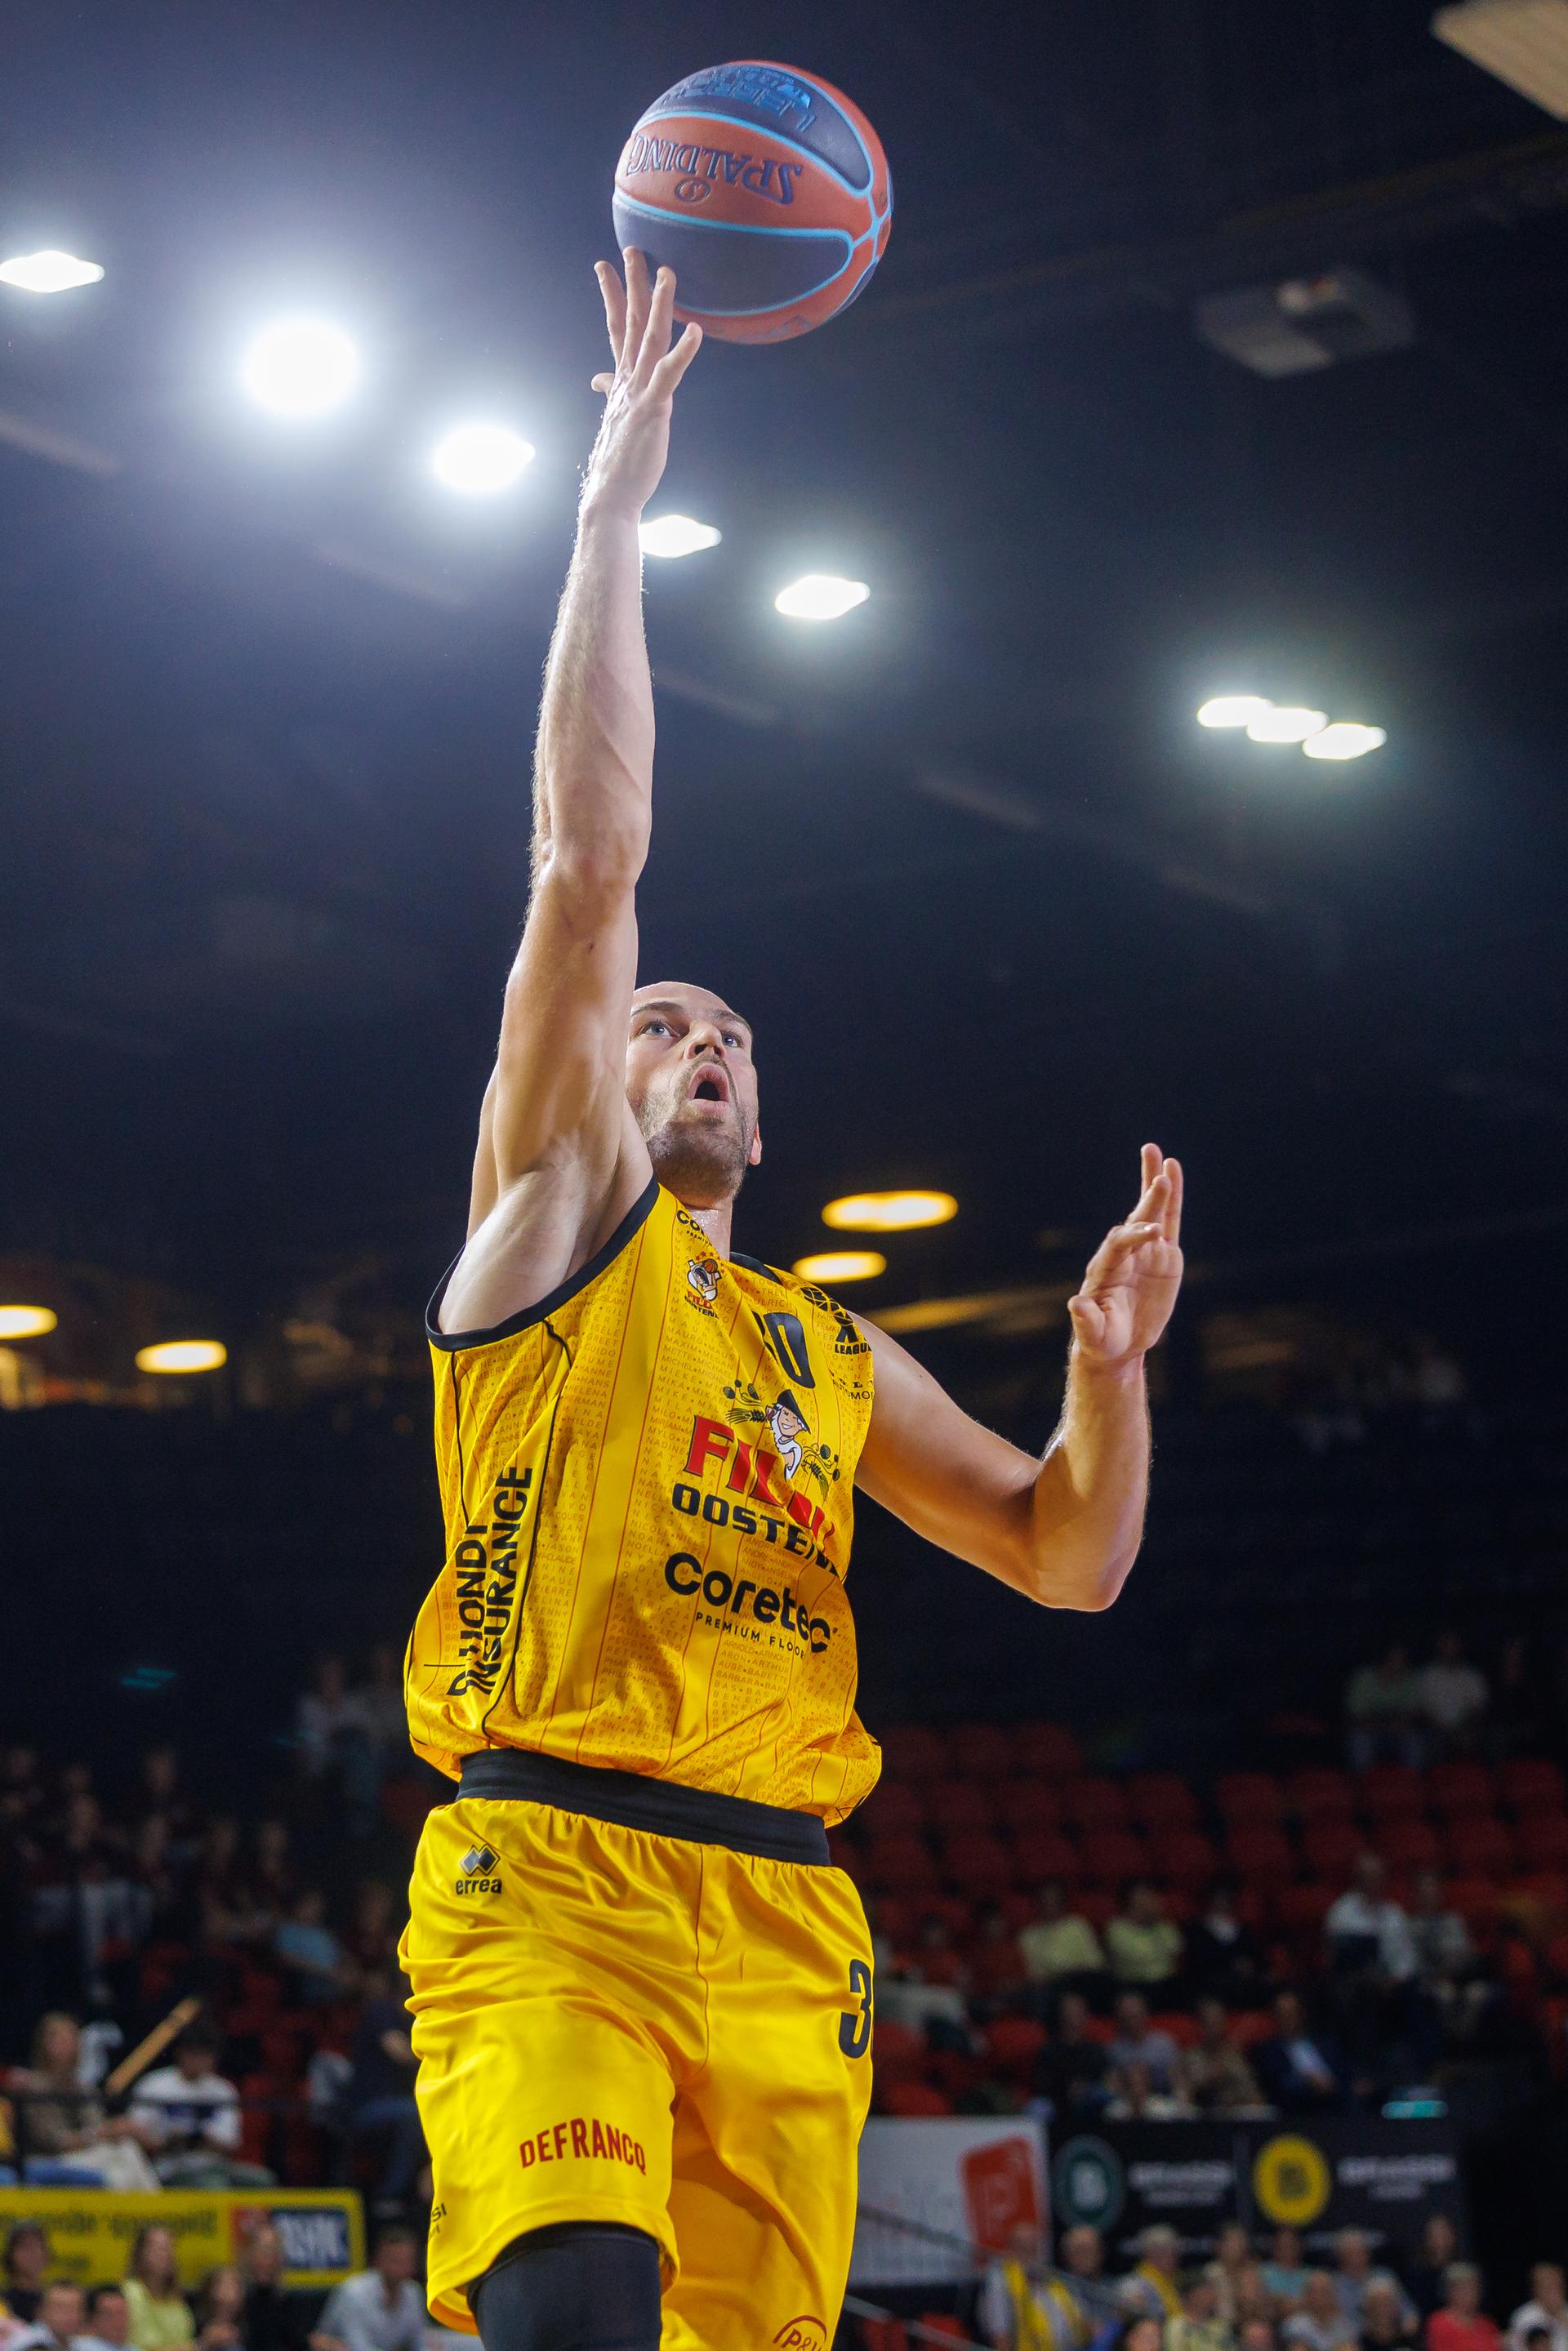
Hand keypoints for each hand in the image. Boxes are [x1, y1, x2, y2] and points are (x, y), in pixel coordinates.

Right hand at [584, 251, 701, 518]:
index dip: (612, 295)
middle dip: (632, 284)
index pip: (616, 328)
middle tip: (632, 249)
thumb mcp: (614, 417)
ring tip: (667, 273)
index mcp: (621, 380)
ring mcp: (639, 392)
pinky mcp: (654, 408)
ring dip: (659, 304)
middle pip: (631, 322)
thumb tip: (597, 380)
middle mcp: (627, 379)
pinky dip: (683, 352)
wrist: (611, 493)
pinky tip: (696, 331)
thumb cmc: (617, 460)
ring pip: (650, 339)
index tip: (604, 266)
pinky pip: (669, 374)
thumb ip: (609, 392)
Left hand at [1067, 1144, 1183, 1369]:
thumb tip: (1075, 1304)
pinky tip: (1171, 1171)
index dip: (1134, 1237)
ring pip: (1152, 1214)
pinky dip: (1171, 1199)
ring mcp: (1145, 1252)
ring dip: (1156, 1187)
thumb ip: (1086, 1320)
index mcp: (1106, 1269)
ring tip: (1160, 1157)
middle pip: (1135, 1223)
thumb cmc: (1101, 1339)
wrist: (1116, 1342)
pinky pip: (1169, 1223)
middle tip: (1160, 1179)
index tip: (1152, 1234)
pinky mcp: (1163, 1255)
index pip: (1119, 1246)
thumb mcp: (1094, 1335)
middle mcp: (1124, 1254)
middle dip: (1148, 1202)